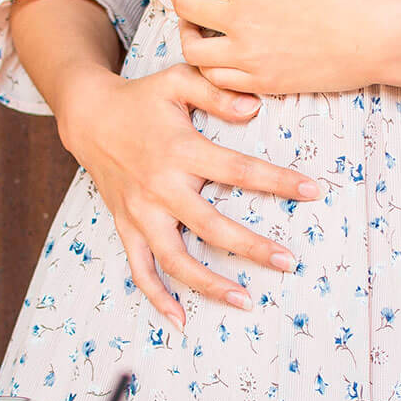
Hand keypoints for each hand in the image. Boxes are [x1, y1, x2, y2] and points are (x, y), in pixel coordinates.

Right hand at [54, 63, 321, 330]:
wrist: (88, 116)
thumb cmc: (141, 99)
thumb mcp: (177, 81)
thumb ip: (216, 93)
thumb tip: (255, 107)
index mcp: (180, 151)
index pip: (238, 170)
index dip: (277, 181)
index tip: (312, 191)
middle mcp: (160, 187)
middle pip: (211, 226)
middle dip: (252, 247)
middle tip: (288, 262)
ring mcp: (141, 212)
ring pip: (175, 259)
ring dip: (209, 285)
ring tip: (245, 301)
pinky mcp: (126, 226)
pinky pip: (140, 269)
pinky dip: (157, 297)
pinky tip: (181, 320)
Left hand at [170, 0, 400, 94]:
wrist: (384, 38)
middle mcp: (242, 22)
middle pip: (186, 9)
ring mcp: (250, 58)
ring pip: (194, 50)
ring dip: (189, 33)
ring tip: (199, 25)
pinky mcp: (265, 83)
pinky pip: (218, 79)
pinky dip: (211, 65)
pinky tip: (221, 53)